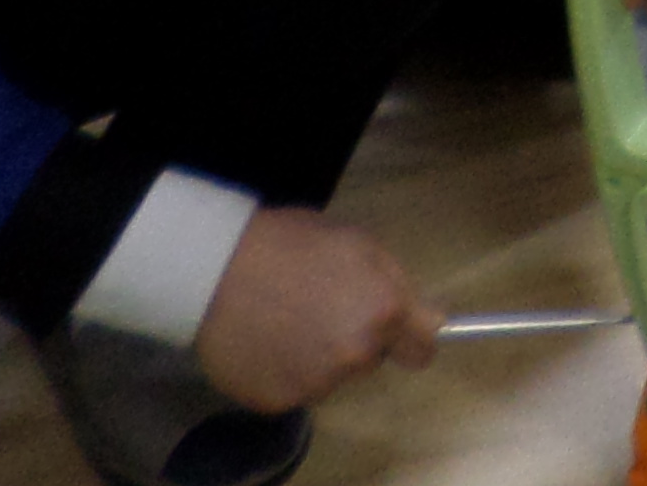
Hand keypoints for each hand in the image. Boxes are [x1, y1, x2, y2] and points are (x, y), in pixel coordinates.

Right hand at [191, 208, 437, 414]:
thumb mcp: (358, 243)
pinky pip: (295, 390)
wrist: (216, 268)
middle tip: (321, 307)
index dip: (410, 337)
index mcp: (384, 311)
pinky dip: (285, 372)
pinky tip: (266, 342)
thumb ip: (396, 284)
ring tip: (286, 321)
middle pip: (372, 358)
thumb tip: (430, 322)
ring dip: (319, 357)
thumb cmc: (290, 243)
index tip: (398, 332)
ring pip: (332, 375)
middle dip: (357, 337)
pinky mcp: (279, 402)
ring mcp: (317, 383)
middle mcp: (357, 354)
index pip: (422, 349)